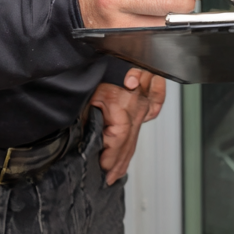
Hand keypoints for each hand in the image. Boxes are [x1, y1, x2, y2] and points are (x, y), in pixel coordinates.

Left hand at [90, 68, 166, 183]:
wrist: (111, 54)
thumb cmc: (98, 73)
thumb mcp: (87, 98)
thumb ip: (88, 119)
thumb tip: (86, 142)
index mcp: (121, 105)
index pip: (120, 139)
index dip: (111, 156)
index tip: (102, 167)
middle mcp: (136, 107)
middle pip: (128, 143)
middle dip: (117, 164)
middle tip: (108, 179)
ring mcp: (142, 106)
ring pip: (135, 137)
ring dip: (125, 157)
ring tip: (115, 174)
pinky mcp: (144, 104)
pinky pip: (147, 125)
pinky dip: (137, 138)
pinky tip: (128, 153)